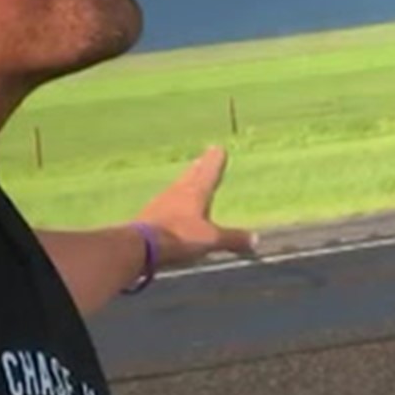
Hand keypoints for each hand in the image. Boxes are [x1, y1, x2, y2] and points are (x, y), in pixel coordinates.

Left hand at [136, 146, 256, 269]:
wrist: (140, 246)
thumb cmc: (179, 236)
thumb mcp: (211, 239)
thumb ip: (232, 239)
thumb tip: (255, 239)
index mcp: (196, 192)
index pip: (209, 172)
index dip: (215, 161)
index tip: (218, 148)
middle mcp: (178, 192)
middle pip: (191, 175)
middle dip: (200, 167)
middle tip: (203, 157)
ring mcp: (160, 203)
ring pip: (177, 188)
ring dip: (185, 182)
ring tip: (189, 179)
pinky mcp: (148, 217)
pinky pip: (165, 204)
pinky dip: (172, 202)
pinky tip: (171, 207)